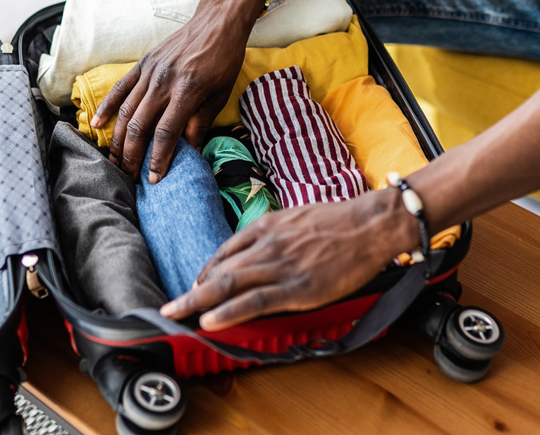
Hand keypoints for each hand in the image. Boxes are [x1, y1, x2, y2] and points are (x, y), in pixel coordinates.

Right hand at [91, 0, 263, 182]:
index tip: (154, 179)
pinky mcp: (143, 63)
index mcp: (187, 90)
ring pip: (126, 111)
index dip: (158, 158)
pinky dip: (107, 107)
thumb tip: (190, 153)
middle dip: (133, 156)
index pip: (167, 132)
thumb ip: (201, 123)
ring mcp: (150, 71)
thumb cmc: (224, 60)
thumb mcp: (220, 94)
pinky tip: (97, 125)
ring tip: (115, 161)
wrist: (217, 22)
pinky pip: (120, 88)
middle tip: (130, 177)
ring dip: (119, 139)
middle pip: (141, 125)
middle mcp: (164, 81)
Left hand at [160, 188, 419, 330]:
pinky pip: (255, 300)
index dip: (205, 273)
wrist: (371, 225)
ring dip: (197, 303)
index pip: (224, 252)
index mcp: (266, 226)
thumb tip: (258, 251)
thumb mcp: (297, 218)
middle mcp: (266, 245)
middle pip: (219, 270)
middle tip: (168, 307)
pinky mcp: (298, 287)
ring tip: (176, 316)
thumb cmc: (340, 222)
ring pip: (229, 285)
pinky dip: (229, 311)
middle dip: (191, 291)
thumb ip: (274, 234)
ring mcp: (280, 266)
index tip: (194, 288)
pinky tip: (210, 320)